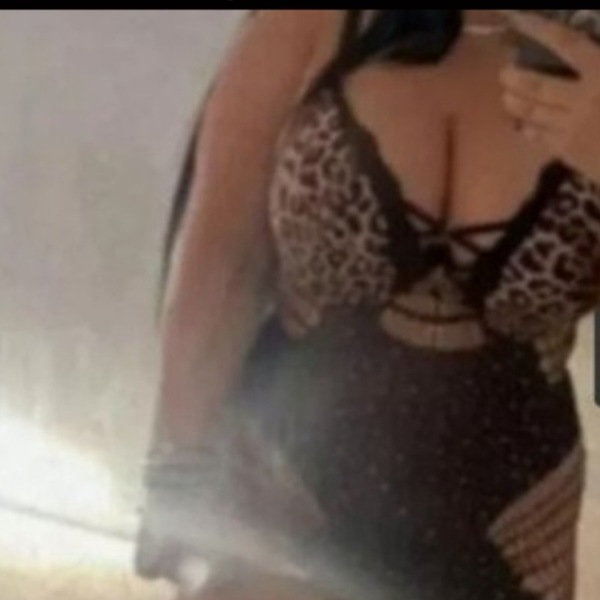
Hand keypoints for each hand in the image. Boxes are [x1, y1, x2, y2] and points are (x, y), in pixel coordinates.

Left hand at [500, 11, 599, 181]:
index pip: (567, 44)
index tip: (517, 18)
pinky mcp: (567, 151)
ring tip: (506, 98)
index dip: (539, 29)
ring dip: (516, 105)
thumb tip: (581, 52)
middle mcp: (582, 98)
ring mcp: (571, 127)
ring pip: (533, 114)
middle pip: (538, 86)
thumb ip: (598, 60)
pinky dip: (530, 130)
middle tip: (503, 74)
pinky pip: (541, 137)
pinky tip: (523, 126)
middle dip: (517, 79)